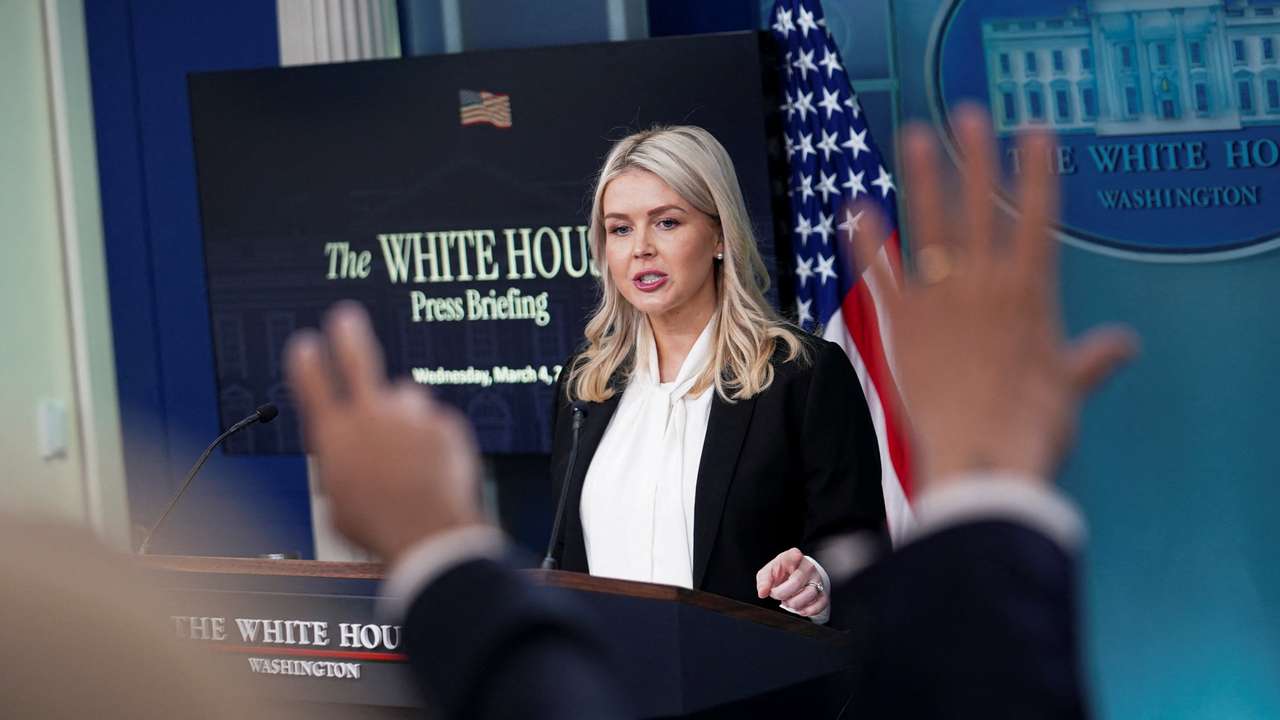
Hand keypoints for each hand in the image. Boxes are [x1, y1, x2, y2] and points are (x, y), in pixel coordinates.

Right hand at [285, 302, 483, 562]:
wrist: (428, 533)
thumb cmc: (377, 526)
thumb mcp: (339, 501)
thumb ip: (342, 466)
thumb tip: (350, 458)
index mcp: (334, 435)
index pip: (312, 382)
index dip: (307, 360)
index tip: (305, 344)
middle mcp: (370, 415)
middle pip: (358, 358)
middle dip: (348, 334)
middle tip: (345, 317)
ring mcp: (410, 415)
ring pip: (408, 401)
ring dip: (407, 420)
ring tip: (412, 460)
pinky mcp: (444, 422)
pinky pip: (437, 425)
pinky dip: (436, 442)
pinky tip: (435, 470)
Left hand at [755, 548, 827, 617]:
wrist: (792, 579)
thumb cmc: (780, 573)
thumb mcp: (768, 573)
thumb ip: (763, 581)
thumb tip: (762, 592)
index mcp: (793, 557)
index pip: (795, 554)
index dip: (795, 557)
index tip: (794, 559)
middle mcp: (807, 566)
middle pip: (797, 581)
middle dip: (782, 593)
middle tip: (777, 595)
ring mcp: (817, 579)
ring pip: (810, 594)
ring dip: (795, 603)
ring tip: (788, 602)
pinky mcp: (822, 592)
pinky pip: (821, 603)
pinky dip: (809, 610)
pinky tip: (800, 610)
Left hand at [852, 106, 1137, 490]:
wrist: (985, 459)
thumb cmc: (1032, 428)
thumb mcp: (1067, 388)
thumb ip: (1090, 358)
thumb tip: (1124, 344)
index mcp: (1031, 293)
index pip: (1037, 218)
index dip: (1035, 173)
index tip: (1033, 133)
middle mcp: (986, 285)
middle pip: (981, 209)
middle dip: (975, 159)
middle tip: (966, 114)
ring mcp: (943, 301)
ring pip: (931, 227)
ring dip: (923, 179)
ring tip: (913, 136)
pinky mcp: (903, 326)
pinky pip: (882, 275)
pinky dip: (867, 243)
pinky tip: (852, 210)